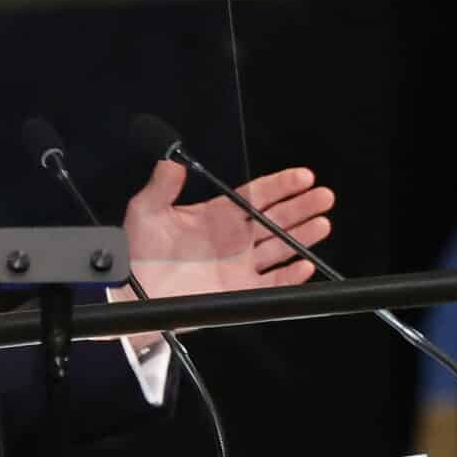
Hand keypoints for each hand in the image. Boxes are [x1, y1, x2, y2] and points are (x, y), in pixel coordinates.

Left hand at [114, 161, 333, 343]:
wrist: (132, 293)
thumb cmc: (137, 251)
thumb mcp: (146, 211)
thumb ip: (161, 187)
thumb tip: (173, 163)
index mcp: (218, 215)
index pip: (257, 195)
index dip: (281, 185)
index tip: (303, 176)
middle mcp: (234, 238)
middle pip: (276, 219)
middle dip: (301, 207)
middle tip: (324, 196)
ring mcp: (240, 265)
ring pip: (281, 248)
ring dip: (303, 236)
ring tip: (323, 223)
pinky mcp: (241, 292)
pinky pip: (274, 284)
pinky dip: (291, 276)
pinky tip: (305, 264)